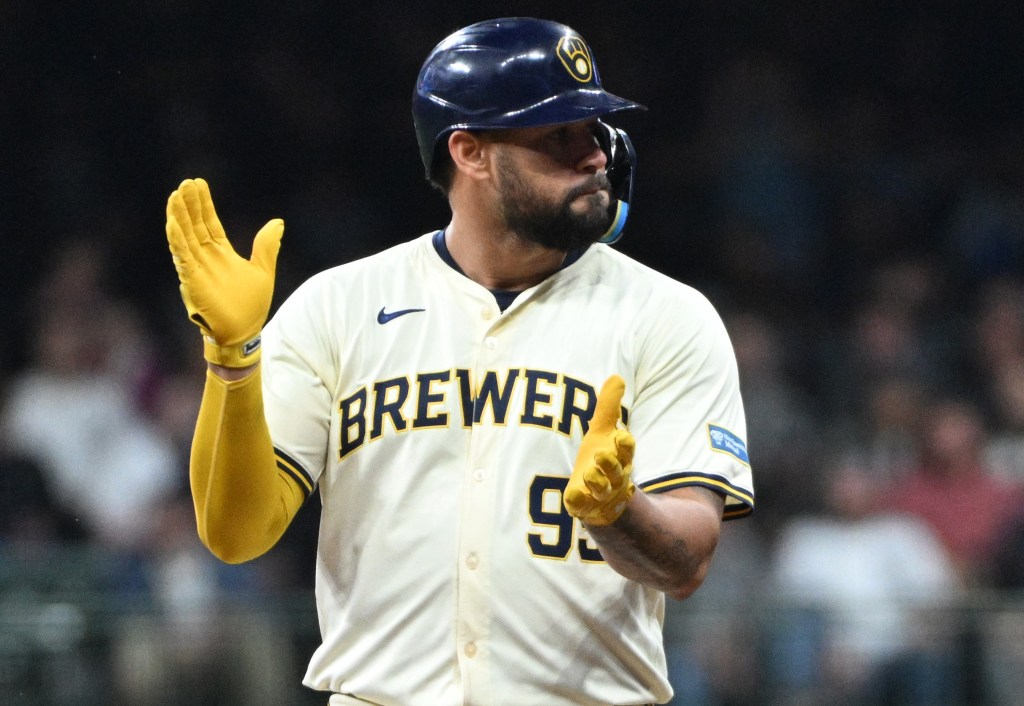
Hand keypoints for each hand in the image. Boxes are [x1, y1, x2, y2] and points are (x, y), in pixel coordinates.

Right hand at [165, 178, 282, 366]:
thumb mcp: (263, 270)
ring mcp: (198, 268)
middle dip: (189, 204)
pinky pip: (183, 258)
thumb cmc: (251, 305)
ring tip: (175, 196)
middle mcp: (206, 257)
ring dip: (179, 217)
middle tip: (184, 183)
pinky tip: (172, 224)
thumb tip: (278, 222)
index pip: (209, 222)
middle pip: (194, 224)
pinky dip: (177, 241)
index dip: (204, 204)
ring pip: (185, 237)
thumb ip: (266, 246)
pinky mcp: (193, 281)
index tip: (198, 183)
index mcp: (221, 253)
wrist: (244, 332)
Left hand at [564, 375, 635, 525]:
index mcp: (620, 456)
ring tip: (588, 473)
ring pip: (602, 489)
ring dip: (597, 481)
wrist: (597, 498)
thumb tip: (617, 376)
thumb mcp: (602, 430)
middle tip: (601, 455)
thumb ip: (608, 406)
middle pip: (617, 471)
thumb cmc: (601, 459)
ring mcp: (600, 494)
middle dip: (611, 464)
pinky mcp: (584, 506)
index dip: (624, 444)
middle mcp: (614, 476)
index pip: (626, 449)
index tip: (619, 435)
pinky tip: (573, 493)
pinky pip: (582, 505)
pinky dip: (579, 500)